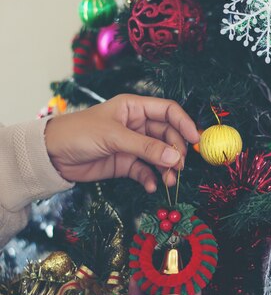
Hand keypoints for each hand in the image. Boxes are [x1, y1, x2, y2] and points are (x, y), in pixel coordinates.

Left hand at [45, 94, 200, 191]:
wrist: (50, 156)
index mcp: (134, 108)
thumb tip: (175, 158)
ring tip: (169, 181)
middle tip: (178, 167)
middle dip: (175, 151)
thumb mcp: (114, 137)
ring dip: (166, 168)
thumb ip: (146, 148)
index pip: (168, 111)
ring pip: (159, 155)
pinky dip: (151, 178)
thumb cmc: (79, 133)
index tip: (196, 140)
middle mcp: (137, 125)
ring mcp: (133, 145)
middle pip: (168, 136)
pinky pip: (146, 170)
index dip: (184, 123)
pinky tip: (151, 186)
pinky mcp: (126, 163)